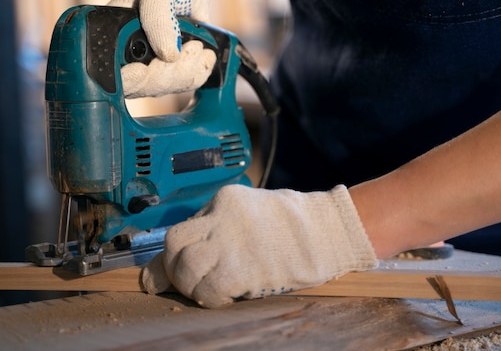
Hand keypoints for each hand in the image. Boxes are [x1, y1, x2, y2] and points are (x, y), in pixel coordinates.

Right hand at [109, 0, 214, 97]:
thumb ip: (158, 18)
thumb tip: (168, 55)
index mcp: (111, 36)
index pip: (112, 72)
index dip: (128, 78)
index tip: (143, 70)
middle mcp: (125, 57)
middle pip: (140, 87)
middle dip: (168, 73)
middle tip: (191, 47)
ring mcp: (148, 68)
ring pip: (164, 88)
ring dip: (186, 71)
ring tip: (198, 45)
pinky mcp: (169, 73)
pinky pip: (183, 86)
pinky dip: (198, 73)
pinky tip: (204, 55)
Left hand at [141, 184, 378, 307]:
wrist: (327, 232)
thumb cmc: (292, 227)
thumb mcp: (249, 216)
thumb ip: (218, 231)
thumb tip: (186, 258)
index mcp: (223, 201)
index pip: (180, 231)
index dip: (174, 256)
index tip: (173, 271)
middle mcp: (220, 217)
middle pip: (174, 247)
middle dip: (176, 271)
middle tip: (193, 283)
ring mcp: (229, 241)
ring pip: (185, 268)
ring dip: (192, 287)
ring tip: (211, 290)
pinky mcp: (241, 266)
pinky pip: (207, 290)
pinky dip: (211, 299)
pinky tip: (228, 296)